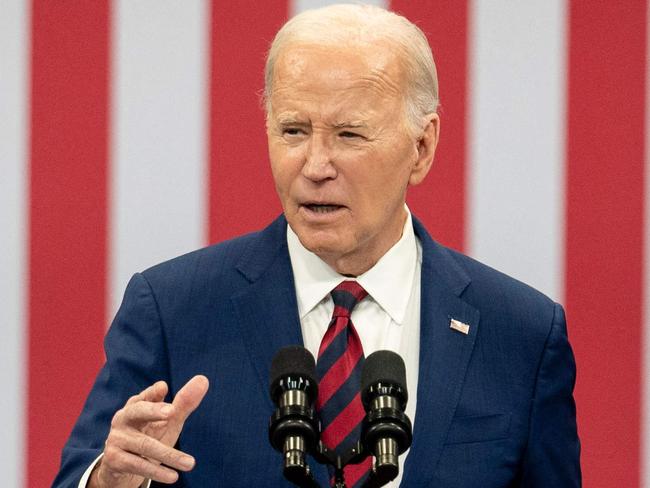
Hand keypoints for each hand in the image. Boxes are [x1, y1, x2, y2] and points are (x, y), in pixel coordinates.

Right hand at [89, 375, 208, 486]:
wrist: (122, 466)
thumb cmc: (149, 435)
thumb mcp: (168, 421)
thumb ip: (184, 403)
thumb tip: (203, 379)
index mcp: (136, 405)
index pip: (145, 396)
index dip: (153, 392)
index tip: (163, 388)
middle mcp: (123, 418)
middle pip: (137, 412)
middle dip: (153, 410)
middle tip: (172, 412)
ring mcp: (117, 439)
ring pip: (145, 445)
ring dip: (169, 455)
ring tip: (190, 463)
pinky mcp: (114, 459)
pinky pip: (138, 465)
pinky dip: (156, 471)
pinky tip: (173, 476)